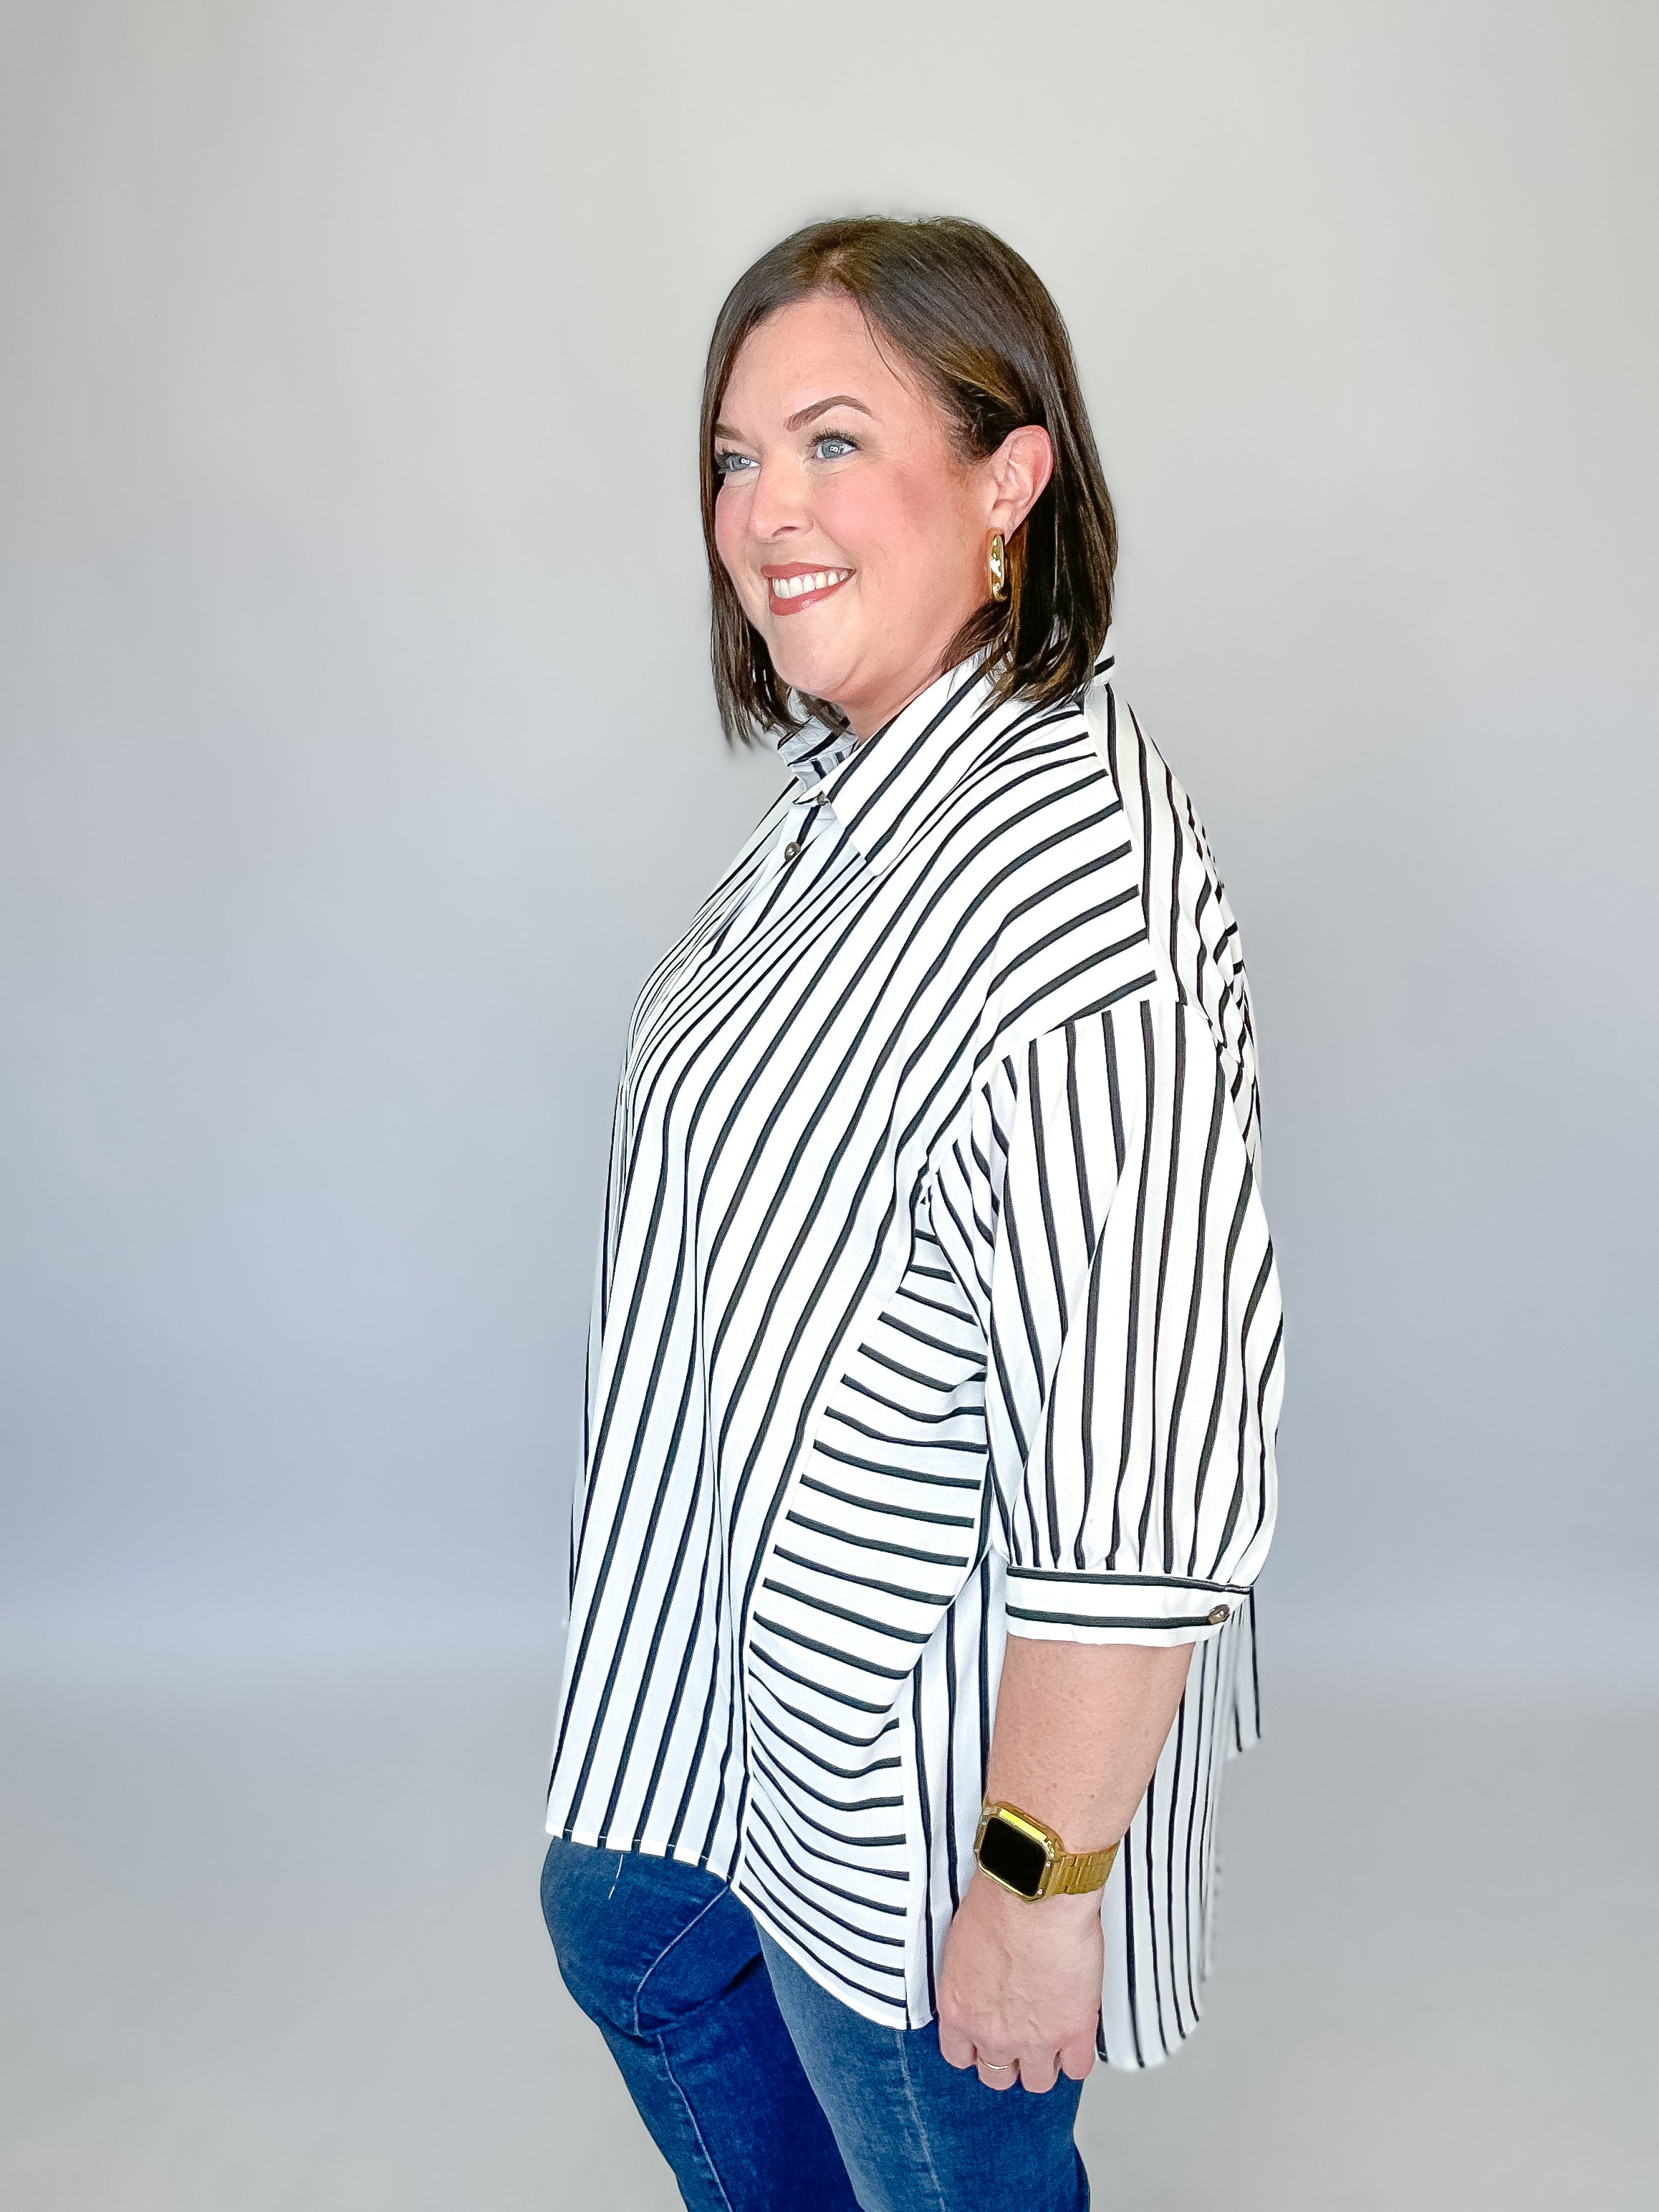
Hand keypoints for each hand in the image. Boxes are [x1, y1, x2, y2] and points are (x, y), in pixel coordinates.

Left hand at [935, 1871, 1103, 2092]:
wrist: (1036, 1893)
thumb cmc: (999, 1902)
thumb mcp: (962, 1943)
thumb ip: (969, 1978)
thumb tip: (979, 1981)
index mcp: (959, 2010)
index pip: (958, 2056)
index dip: (974, 2049)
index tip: (983, 2042)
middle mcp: (992, 2033)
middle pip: (997, 2075)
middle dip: (1008, 2060)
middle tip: (1018, 2041)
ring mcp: (1034, 2039)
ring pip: (1037, 2081)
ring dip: (1043, 2064)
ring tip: (1050, 2043)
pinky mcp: (1072, 2032)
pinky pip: (1077, 2069)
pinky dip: (1077, 2058)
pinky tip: (1075, 2041)